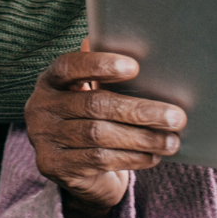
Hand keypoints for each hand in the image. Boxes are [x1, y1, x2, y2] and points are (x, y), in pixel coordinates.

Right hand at [25, 51, 185, 217]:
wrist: (75, 172)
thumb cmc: (91, 121)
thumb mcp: (92, 94)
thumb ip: (105, 74)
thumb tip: (142, 46)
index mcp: (49, 80)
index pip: (70, 66)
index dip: (100, 64)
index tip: (135, 67)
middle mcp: (40, 107)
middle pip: (94, 104)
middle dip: (139, 110)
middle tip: (176, 116)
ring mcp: (44, 139)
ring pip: (100, 135)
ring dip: (142, 138)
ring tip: (171, 140)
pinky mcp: (54, 166)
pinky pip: (99, 160)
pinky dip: (131, 158)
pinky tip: (153, 156)